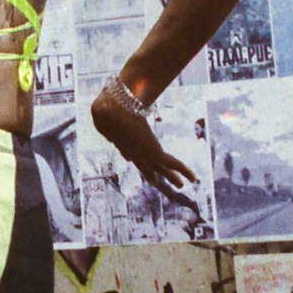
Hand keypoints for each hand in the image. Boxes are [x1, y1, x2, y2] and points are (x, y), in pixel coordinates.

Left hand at [89, 84, 196, 204]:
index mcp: (119, 140)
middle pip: (143, 164)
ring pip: (160, 168)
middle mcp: (132, 150)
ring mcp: (144, 154)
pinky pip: (172, 162)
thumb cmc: (105, 107)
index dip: (128, 154)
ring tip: (180, 185)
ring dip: (170, 176)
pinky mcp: (155, 152)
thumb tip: (100, 110)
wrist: (112, 112)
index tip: (128, 158)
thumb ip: (101, 114)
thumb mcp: (100, 111)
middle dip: (149, 172)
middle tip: (154, 181)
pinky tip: (193, 178)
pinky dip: (183, 170)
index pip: (126, 150)